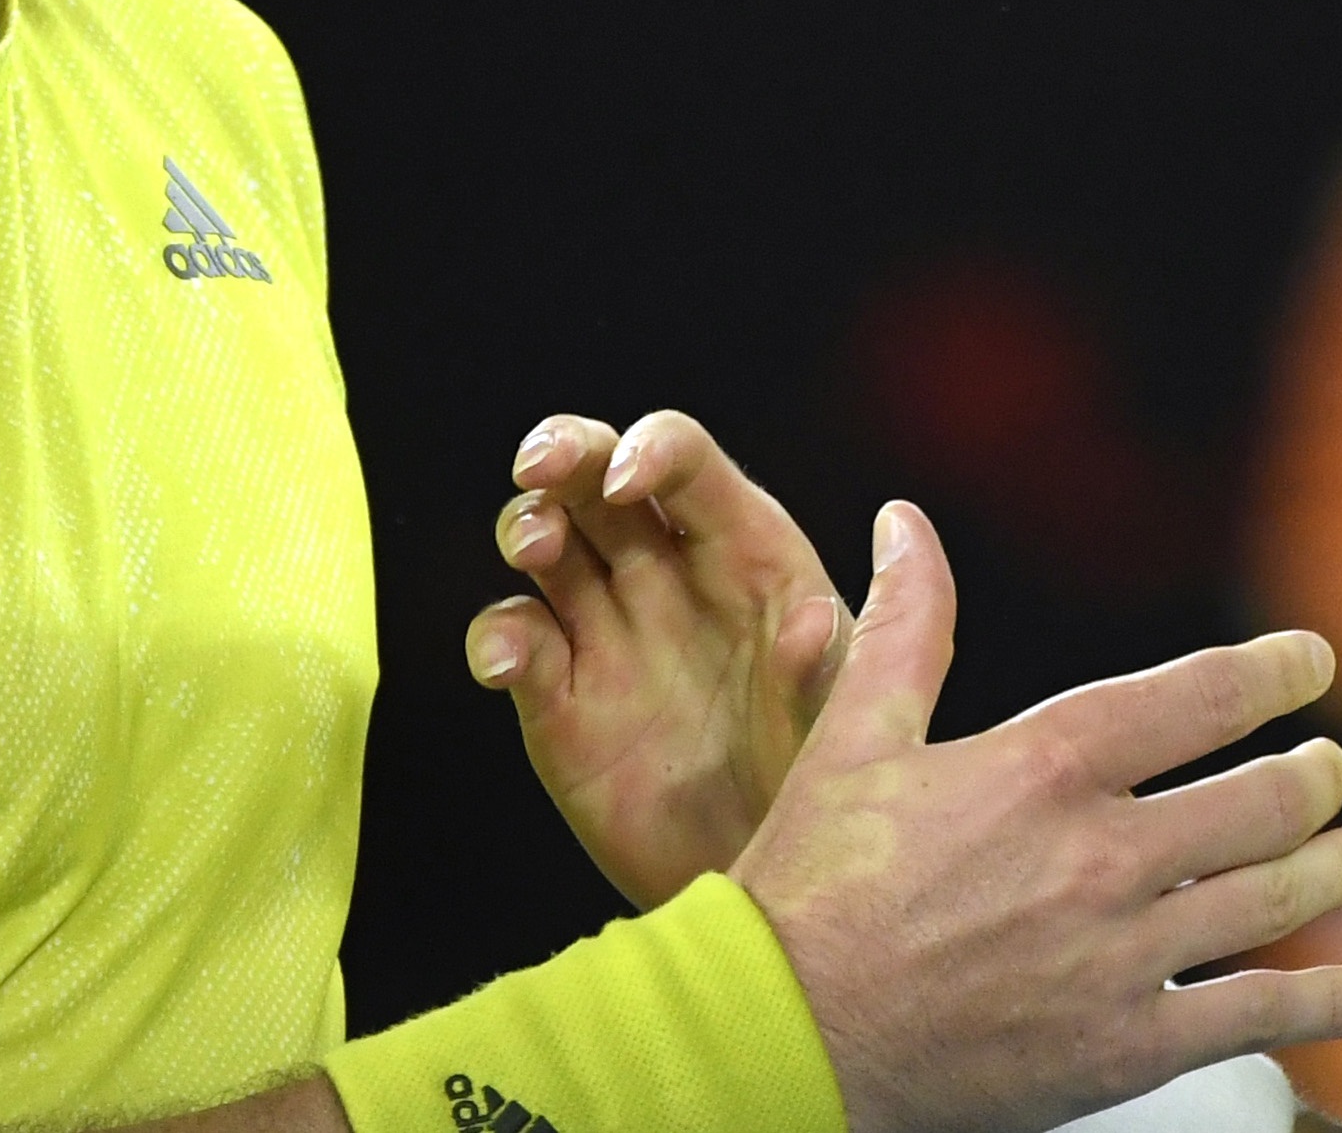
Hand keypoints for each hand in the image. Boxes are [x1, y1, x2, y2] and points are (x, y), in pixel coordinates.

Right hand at [470, 409, 849, 906]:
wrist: (765, 892)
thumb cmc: (822, 786)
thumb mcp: (846, 730)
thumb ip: (825, 675)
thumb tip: (812, 620)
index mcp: (745, 552)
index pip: (689, 465)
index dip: (652, 450)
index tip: (626, 480)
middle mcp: (667, 574)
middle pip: (599, 475)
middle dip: (565, 449)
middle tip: (538, 466)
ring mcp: (606, 630)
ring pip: (548, 539)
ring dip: (527, 523)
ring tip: (535, 549)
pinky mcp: (559, 696)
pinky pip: (514, 640)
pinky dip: (496, 639)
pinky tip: (507, 664)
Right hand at [735, 501, 1341, 1132]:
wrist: (783, 1032)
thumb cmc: (810, 886)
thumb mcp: (854, 736)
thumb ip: (905, 628)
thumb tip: (906, 526)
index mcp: (1045, 764)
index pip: (1199, 697)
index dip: (1272, 672)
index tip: (1310, 661)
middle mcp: (1102, 852)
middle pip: (1261, 800)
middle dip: (1316, 778)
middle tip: (1334, 770)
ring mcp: (1124, 955)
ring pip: (1278, 899)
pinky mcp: (1128, 1046)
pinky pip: (1262, 1015)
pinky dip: (1337, 1001)